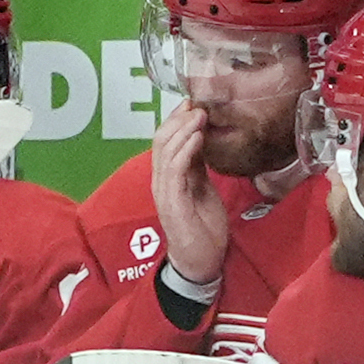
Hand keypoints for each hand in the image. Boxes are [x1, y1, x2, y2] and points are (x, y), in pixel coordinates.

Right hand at [150, 102, 227, 288]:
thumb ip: (197, 164)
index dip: (176, 119)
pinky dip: (185, 151)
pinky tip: (197, 138)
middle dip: (178, 119)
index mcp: (168, 177)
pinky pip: (175, 172)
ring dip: (183, 130)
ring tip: (199, 115)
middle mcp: (161, 181)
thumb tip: (201, 138)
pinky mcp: (173, 204)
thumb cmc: (203, 225)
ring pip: (165, 152)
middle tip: (197, 104)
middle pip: (160, 140)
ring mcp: (164, 192)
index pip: (164, 140)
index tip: (193, 102)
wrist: (201, 261)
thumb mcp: (202, 186)